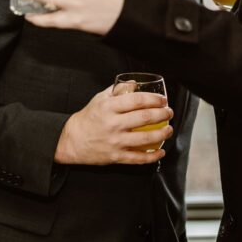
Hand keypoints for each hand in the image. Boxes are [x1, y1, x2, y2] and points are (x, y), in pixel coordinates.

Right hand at [54, 84, 173, 164]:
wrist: (72, 141)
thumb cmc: (88, 118)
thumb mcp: (100, 99)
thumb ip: (118, 90)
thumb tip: (135, 83)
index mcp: (109, 108)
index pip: (137, 100)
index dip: (154, 99)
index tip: (163, 100)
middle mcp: (113, 124)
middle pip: (145, 118)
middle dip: (163, 114)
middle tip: (169, 113)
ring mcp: (115, 142)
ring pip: (145, 139)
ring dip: (162, 134)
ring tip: (169, 130)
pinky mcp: (116, 157)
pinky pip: (138, 158)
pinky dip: (152, 156)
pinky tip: (161, 152)